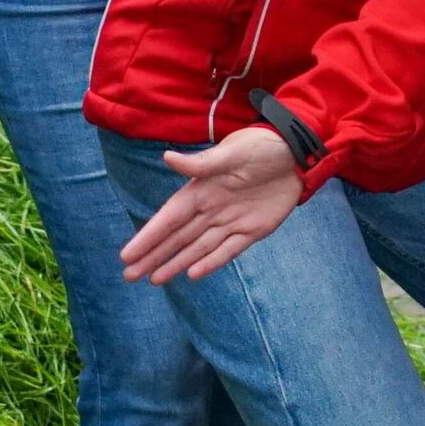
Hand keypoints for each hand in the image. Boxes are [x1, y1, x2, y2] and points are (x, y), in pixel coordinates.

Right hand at [116, 126, 309, 283]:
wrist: (297, 153)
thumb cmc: (261, 146)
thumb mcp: (232, 152)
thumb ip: (202, 163)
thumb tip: (167, 158)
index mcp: (201, 189)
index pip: (169, 218)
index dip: (149, 236)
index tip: (127, 254)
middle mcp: (211, 208)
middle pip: (178, 237)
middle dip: (154, 256)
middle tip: (129, 276)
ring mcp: (231, 221)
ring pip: (198, 248)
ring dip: (176, 263)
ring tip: (154, 279)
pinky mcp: (252, 230)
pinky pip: (228, 250)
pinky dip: (211, 262)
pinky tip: (192, 275)